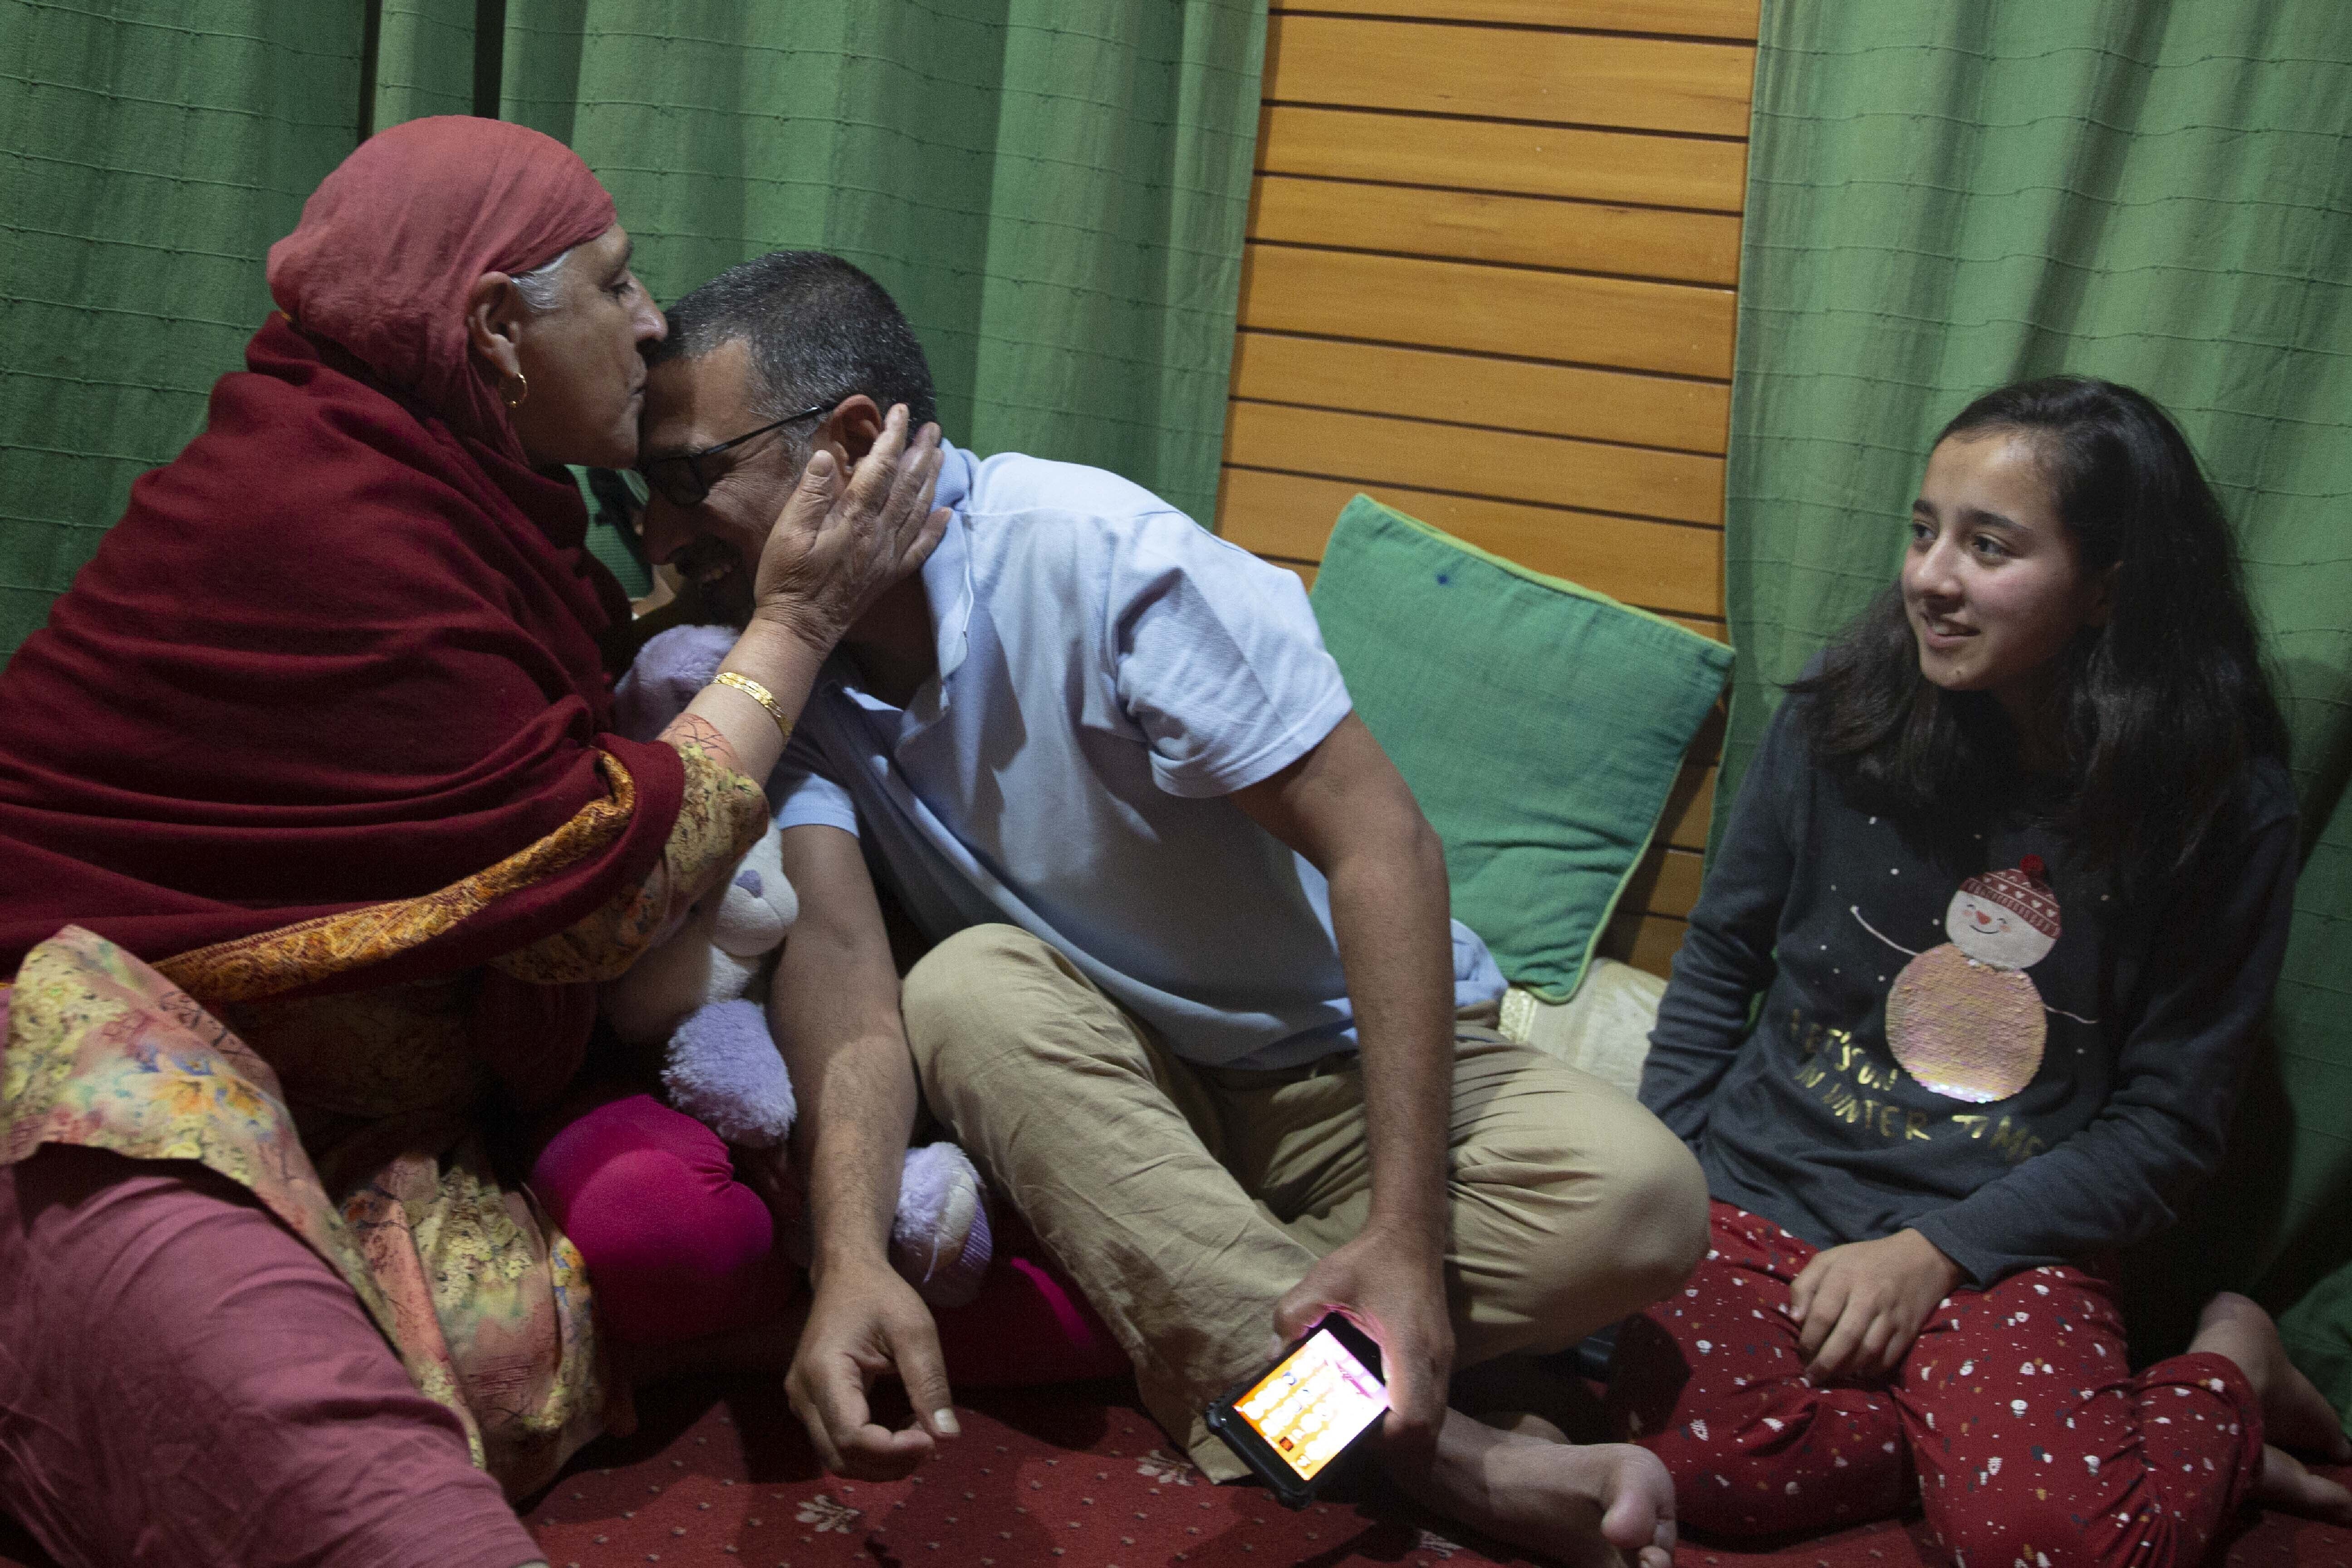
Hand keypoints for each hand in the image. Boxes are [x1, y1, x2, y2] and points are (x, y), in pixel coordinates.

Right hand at [751, 404, 948, 651]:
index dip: (891, 437)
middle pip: (907, 485)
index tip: (900, 411)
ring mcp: (889, 556)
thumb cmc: (786, 579)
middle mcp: (879, 535)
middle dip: (921, 452)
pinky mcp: (890, 575)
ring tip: (941, 455)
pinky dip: (937, 529)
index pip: (880, 468)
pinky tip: (947, 512)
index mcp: (853, 519)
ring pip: (918, 510)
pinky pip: (921, 549)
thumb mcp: (786, 532)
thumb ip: (810, 493)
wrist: (799, 630)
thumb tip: (826, 457)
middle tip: (933, 427)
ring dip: (931, 480)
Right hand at [785, 1258, 959, 1479]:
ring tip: (919, 1435)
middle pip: (841, 1458)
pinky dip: (872, 1451)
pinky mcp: (811, 1406)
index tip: (932, 1441)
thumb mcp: (915, 1330)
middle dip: (889, 1463)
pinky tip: (902, 1428)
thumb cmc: (881, 1296)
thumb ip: (929, 1383)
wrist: (847, 1275)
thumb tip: (947, 1437)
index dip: (893, 1451)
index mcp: (823, 1372)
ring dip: (881, 1462)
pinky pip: (837, 1445)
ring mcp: (801, 1402)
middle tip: (931, 1441)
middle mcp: (802, 1394)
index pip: (851, 1437)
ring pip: (837, 1459)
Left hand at [1273, 1222, 1453, 1468]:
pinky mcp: (1442, 1354)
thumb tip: (1274, 1355)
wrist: (1411, 1235)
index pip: (1413, 1418)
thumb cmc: (1371, 1259)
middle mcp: (1436, 1358)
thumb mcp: (1324, 1281)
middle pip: (1427, 1428)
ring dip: (1402, 1427)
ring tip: (1363, 1417)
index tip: (1353, 1429)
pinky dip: (1408, 1408)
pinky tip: (1377, 1396)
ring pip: (1433, 1416)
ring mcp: (1444, 1358)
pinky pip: (1431, 1398)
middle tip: (1354, 1430)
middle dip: (1392, 1442)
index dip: (1385, 1438)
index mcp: (1410, 1346)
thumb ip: (1294, 1316)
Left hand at [1786, 1228, 1963, 1380]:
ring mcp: (1892, 1314)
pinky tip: (1857, 1371)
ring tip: (1832, 1375)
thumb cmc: (1863, 1261)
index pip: (1822, 1315)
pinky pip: (1888, 1358)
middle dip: (1825, 1363)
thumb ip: (1804, 1286)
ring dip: (1847, 1369)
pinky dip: (1871, 1370)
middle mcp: (1870, 1296)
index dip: (1808, 1340)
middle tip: (1812, 1376)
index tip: (1801, 1354)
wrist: (1918, 1259)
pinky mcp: (1908, 1329)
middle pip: (1846, 1338)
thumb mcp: (1827, 1260)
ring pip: (1868, 1352)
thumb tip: (1794, 1319)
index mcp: (1844, 1276)